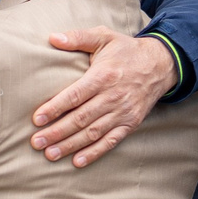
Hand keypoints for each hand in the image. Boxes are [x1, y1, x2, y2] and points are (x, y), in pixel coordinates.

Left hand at [29, 29, 178, 166]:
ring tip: (50, 155)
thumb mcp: (104, 36)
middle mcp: (113, 96)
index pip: (75, 95)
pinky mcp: (130, 123)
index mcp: (103, 76)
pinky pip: (111, 141)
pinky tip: (78, 161)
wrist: (161, 64)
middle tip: (36, 143)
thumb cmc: (126, 50)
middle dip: (57, 132)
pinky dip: (95, 153)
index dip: (55, 108)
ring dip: (70, 145)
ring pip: (93, 133)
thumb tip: (52, 37)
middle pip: (80, 118)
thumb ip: (78, 37)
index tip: (36, 119)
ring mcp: (123, 112)